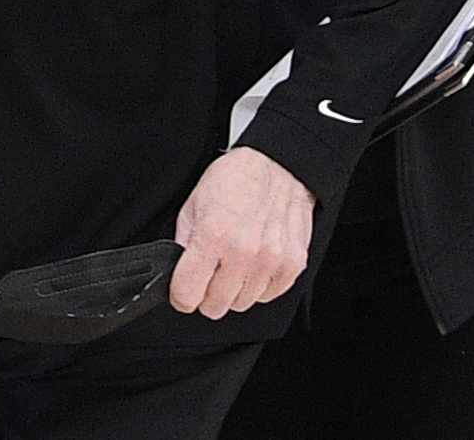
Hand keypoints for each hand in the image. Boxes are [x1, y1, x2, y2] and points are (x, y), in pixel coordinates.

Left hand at [169, 146, 313, 317]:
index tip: (184, 290)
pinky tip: (254, 263)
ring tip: (235, 261)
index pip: (187, 295)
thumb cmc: (236, 181)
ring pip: (241, 304)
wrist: (277, 166)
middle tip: (210, 272)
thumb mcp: (193, 206)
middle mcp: (243, 250)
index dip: (181, 295)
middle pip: (214, 306)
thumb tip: (180, 276)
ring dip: (234, 289)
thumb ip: (184, 245)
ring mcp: (270, 259)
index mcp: (213, 234)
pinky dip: (258, 285)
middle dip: (207, 294)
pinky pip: (267, 296)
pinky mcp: (293, 264)